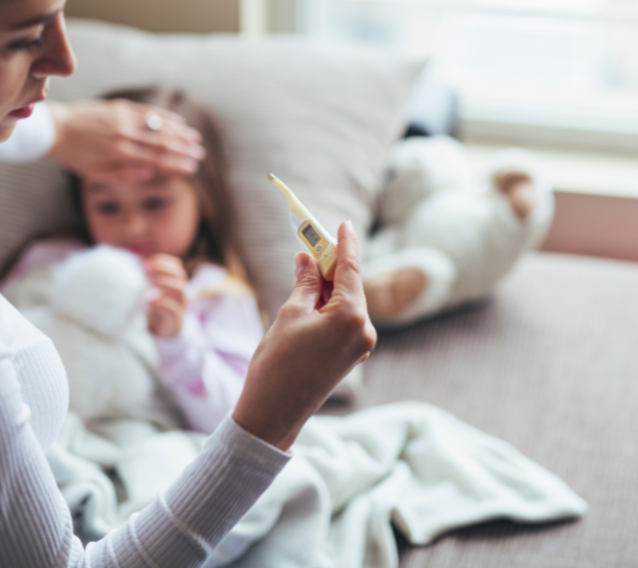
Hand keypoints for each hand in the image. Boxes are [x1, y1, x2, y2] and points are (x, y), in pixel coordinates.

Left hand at [46, 99, 205, 180]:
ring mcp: (122, 119)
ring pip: (157, 126)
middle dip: (183, 150)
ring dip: (179, 133)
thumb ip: (122, 175)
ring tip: (195, 139)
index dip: (176, 165)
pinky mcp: (119, 107)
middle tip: (199, 155)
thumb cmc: (74, 155)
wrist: (55, 128)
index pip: (155, 160)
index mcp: (119, 154)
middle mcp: (124, 135)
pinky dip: (164, 117)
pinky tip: (178, 121)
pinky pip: (147, 112)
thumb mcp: (95, 174)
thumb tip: (149, 174)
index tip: (192, 168)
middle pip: (161, 143)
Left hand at [144, 254, 187, 338]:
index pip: (176, 267)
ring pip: (180, 291)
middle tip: (146, 269)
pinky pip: (174, 310)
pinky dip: (163, 303)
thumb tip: (130, 264)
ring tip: (149, 282)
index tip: (147, 261)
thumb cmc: (154, 309)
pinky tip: (150, 300)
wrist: (162, 333)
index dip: (163, 262)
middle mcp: (181, 293)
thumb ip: (145, 281)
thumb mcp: (150, 293)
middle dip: (163, 269)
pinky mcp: (176, 321)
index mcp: (176, 283)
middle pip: (179, 276)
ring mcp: (181, 307)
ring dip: (164, 284)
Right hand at [232, 221, 376, 450]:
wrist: (273, 413)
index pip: (351, 269)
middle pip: (350, 286)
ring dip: (328, 286)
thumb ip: (306, 282)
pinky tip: (312, 295)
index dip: (346, 244)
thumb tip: (309, 259)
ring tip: (306, 268)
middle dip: (332, 265)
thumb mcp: (290, 313)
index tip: (345, 224)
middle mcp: (364, 330)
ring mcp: (360, 345)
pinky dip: (329, 305)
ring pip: (347, 303)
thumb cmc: (277, 362)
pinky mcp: (351, 355)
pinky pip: (344, 320)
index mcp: (351, 316)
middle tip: (315, 244)